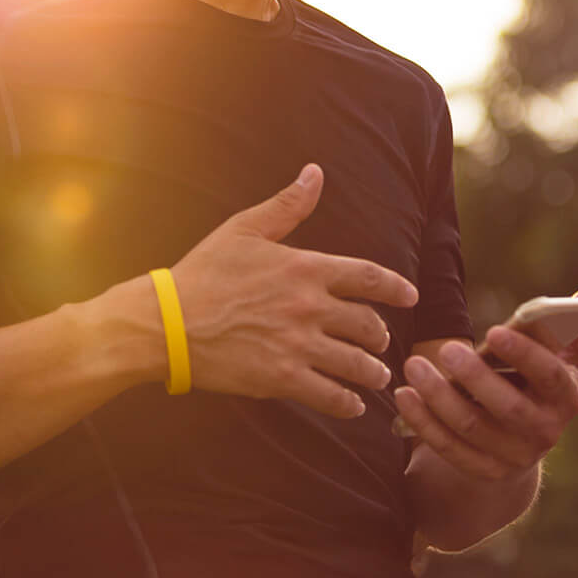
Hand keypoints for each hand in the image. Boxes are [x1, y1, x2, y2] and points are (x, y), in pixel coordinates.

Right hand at [171, 163, 418, 418]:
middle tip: (380, 342)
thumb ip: (287, 206)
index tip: (410, 297)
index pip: (369, 276)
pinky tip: (352, 404)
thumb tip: (315, 173)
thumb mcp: (244, 229)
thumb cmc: (203, 272)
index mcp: (304, 267)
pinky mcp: (282, 379)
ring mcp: (298, 345)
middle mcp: (309, 306)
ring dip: (372, 372)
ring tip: (375, 376)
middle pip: (369, 324)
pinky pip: (331, 396)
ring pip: (357, 364)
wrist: (167, 321)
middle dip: (380, 335)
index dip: (396, 288)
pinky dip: (348, 403)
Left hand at [393, 279, 577, 479]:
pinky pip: (449, 448)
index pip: (551, 377)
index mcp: (566, 396)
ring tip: (413, 366)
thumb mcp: (558, 352)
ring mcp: (513, 455)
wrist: (520, 438)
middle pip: (509, 408)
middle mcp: (545, 431)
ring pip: (472, 428)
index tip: (494, 331)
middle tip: (445, 350)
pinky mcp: (483, 470)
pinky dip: (424, 422)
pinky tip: (405, 395)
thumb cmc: (535, 379)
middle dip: (475, 378)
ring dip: (439, 397)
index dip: (524, 355)